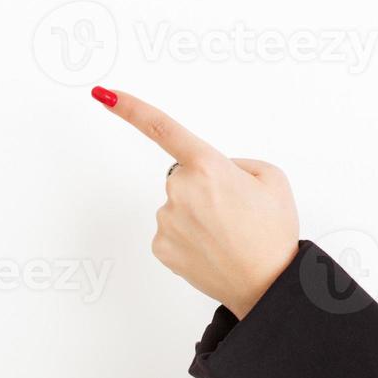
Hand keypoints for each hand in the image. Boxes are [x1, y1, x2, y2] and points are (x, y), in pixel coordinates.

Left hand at [91, 86, 300, 320]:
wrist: (268, 284)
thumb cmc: (273, 232)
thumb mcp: (271, 178)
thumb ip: (236, 163)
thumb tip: (211, 169)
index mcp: (208, 166)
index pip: (162, 128)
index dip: (130, 108)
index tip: (104, 94)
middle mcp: (181, 189)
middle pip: (184, 175)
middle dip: (204, 186)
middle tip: (234, 212)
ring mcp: (167, 220)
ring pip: (178, 205)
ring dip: (198, 215)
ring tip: (228, 235)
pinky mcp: (161, 247)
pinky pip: (171, 230)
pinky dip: (189, 237)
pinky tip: (212, 249)